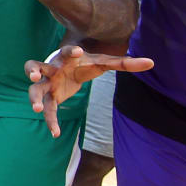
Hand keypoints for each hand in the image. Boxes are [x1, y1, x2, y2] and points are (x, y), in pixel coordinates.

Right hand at [25, 45, 153, 136]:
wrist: (68, 67)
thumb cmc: (84, 63)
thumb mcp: (103, 63)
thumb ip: (125, 63)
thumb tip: (151, 62)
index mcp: (66, 58)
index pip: (66, 52)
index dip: (70, 51)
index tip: (77, 51)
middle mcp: (52, 69)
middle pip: (37, 66)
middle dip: (33, 70)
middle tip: (35, 76)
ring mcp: (48, 83)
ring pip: (35, 89)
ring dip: (33, 97)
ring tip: (37, 108)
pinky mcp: (49, 97)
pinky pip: (48, 109)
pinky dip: (50, 121)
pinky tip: (56, 133)